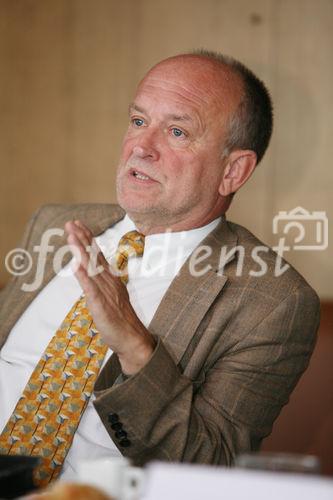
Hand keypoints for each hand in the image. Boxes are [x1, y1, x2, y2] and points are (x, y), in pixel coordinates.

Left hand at [65, 220, 155, 374]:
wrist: (133, 339)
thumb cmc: (121, 320)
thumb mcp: (111, 297)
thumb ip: (102, 284)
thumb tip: (92, 272)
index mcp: (111, 279)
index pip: (97, 255)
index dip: (87, 239)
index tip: (78, 225)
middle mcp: (109, 281)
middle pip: (94, 256)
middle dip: (82, 238)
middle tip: (71, 223)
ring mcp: (106, 291)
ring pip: (91, 267)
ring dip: (80, 251)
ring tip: (71, 236)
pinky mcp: (101, 304)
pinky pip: (90, 288)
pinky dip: (83, 275)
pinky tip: (76, 264)